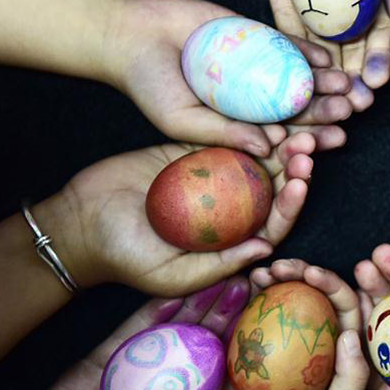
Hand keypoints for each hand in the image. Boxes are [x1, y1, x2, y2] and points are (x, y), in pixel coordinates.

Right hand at [0, 277, 251, 389]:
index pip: (224, 383)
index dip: (246, 357)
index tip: (269, 331)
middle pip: (204, 350)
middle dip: (228, 321)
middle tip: (253, 292)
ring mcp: (134, 377)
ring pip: (173, 334)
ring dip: (198, 308)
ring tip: (225, 282)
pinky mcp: (102, 365)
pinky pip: (131, 334)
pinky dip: (151, 315)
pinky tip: (174, 296)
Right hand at [49, 135, 315, 293]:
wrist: (82, 223)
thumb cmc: (126, 258)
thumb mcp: (173, 274)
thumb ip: (218, 264)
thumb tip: (266, 249)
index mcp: (233, 239)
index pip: (273, 221)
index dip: (291, 204)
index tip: (299, 183)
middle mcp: (231, 208)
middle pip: (272, 186)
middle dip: (294, 167)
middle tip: (307, 147)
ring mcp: (214, 178)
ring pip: (256, 159)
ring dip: (279, 145)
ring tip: (296, 128)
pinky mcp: (194, 152)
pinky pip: (225, 137)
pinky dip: (245, 127)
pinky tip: (262, 115)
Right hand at [103, 0, 352, 156]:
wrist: (130, 35)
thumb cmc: (150, 86)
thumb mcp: (181, 120)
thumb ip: (223, 134)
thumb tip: (267, 149)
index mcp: (241, 127)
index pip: (282, 138)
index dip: (310, 141)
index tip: (335, 142)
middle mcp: (253, 100)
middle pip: (297, 109)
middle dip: (325, 111)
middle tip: (350, 112)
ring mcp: (256, 68)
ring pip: (297, 79)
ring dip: (324, 83)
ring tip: (347, 86)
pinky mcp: (255, 38)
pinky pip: (286, 46)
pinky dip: (306, 51)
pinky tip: (326, 58)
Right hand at [220, 261, 367, 389]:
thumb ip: (352, 377)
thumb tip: (352, 331)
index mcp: (344, 355)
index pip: (345, 307)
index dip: (333, 283)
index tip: (311, 272)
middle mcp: (318, 345)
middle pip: (315, 296)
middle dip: (302, 272)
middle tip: (282, 265)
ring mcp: (286, 346)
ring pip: (286, 301)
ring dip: (276, 279)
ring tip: (261, 272)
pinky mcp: (256, 352)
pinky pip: (255, 317)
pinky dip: (250, 298)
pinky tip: (243, 285)